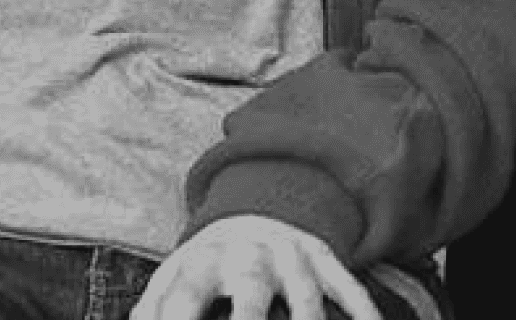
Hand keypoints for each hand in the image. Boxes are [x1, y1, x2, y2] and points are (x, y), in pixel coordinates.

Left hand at [132, 215, 381, 319]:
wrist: (257, 207)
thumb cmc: (208, 263)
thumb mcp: (174, 277)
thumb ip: (152, 308)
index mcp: (203, 262)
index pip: (183, 299)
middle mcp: (249, 256)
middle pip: (251, 290)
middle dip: (248, 319)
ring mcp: (291, 254)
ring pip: (306, 292)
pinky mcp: (323, 256)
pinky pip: (347, 284)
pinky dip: (362, 308)